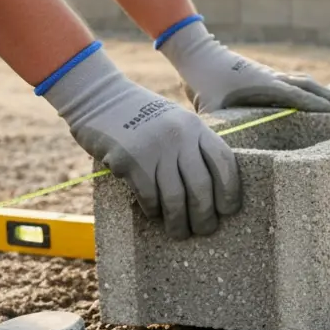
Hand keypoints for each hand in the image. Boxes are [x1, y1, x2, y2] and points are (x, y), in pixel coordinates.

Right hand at [42, 46, 240, 238]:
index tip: (229, 210)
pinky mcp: (129, 159)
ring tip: (179, 233)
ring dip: (178, 221)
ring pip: (175, 197)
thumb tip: (209, 191)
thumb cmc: (140, 114)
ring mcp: (155, 148)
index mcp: (195, 127)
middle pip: (202, 187)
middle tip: (205, 229)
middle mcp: (179, 137)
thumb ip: (193, 146)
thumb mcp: (175, 121)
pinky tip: (154, 214)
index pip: (224, 163)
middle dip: (205, 215)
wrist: (98, 96)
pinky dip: (153, 210)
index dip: (230, 191)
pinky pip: (148, 195)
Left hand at [158, 18, 329, 113]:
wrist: (198, 54)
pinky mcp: (268, 76)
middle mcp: (273, 78)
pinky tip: (316, 101)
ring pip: (305, 82)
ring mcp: (272, 75)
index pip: (296, 95)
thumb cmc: (203, 81)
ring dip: (323, 93)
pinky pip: (296, 83)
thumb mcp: (209, 108)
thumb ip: (221, 129)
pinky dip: (310, 91)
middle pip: (309, 86)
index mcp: (263, 85)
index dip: (314, 103)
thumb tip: (224, 152)